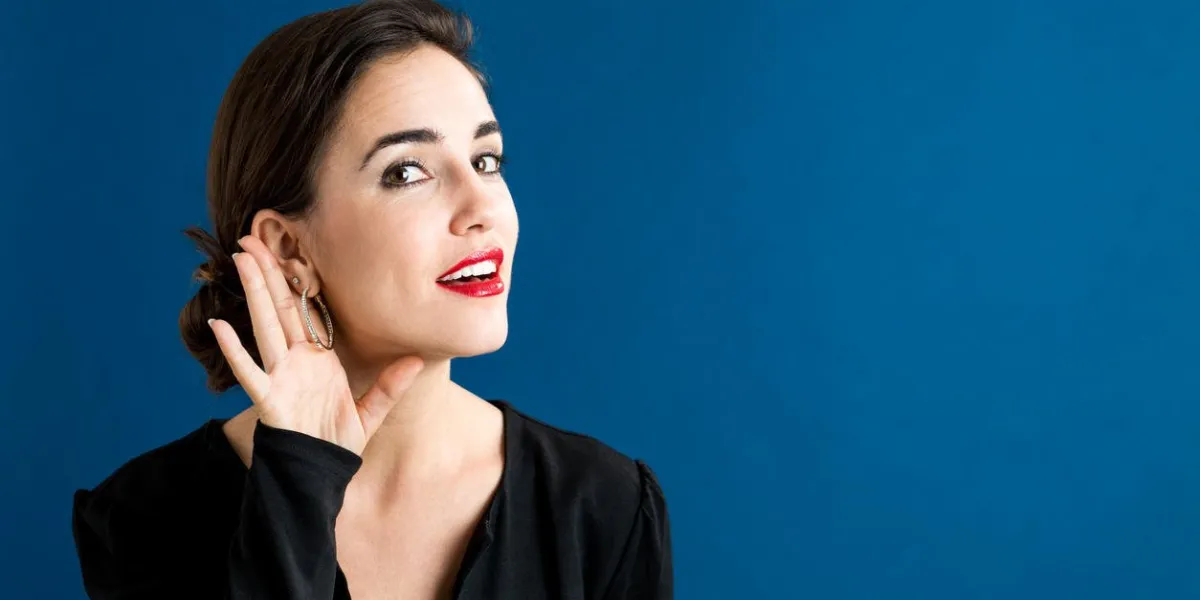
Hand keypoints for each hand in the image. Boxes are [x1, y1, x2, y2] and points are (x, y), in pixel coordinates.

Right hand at [207, 236, 423, 454]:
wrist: (322, 474)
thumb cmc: (338, 442)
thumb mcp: (372, 411)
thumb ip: (390, 386)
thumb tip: (417, 360)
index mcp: (319, 359)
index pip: (308, 311)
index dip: (299, 280)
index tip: (290, 248)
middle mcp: (297, 361)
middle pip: (281, 307)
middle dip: (267, 272)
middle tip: (252, 236)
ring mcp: (281, 377)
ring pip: (265, 326)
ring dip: (254, 293)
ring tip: (240, 259)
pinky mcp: (271, 399)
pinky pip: (251, 372)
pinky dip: (235, 350)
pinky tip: (221, 326)